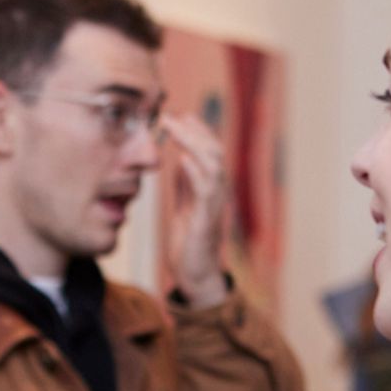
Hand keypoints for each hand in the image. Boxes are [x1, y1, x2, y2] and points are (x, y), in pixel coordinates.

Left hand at [159, 113, 230, 310]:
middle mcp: (218, 192)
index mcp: (211, 188)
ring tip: (175, 128)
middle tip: (171, 116)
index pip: (209, 150)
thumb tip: (180, 157)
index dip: (196, 131)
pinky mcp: (207, 220)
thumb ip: (185, 183)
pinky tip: (182, 158)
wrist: (195, 276)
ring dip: (193, 143)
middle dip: (194, 130)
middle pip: (214, 150)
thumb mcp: (184, 206)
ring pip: (213, 164)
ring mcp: (215, 205)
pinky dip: (194, 171)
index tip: (177, 114)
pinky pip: (205, 190)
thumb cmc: (189, 243)